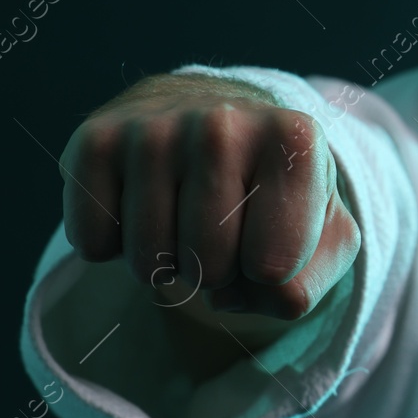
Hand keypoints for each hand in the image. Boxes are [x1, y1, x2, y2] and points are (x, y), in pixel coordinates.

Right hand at [58, 74, 360, 320]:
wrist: (216, 123)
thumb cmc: (274, 191)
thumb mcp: (323, 234)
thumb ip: (309, 281)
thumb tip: (258, 294)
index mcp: (295, 139)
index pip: (274, 266)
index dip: (269, 274)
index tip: (270, 234)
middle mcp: (224, 123)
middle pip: (210, 266)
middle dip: (218, 272)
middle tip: (222, 230)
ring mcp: (154, 128)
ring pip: (149, 262)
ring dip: (166, 263)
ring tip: (184, 217)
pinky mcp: (95, 140)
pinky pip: (93, 244)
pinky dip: (114, 247)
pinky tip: (141, 205)